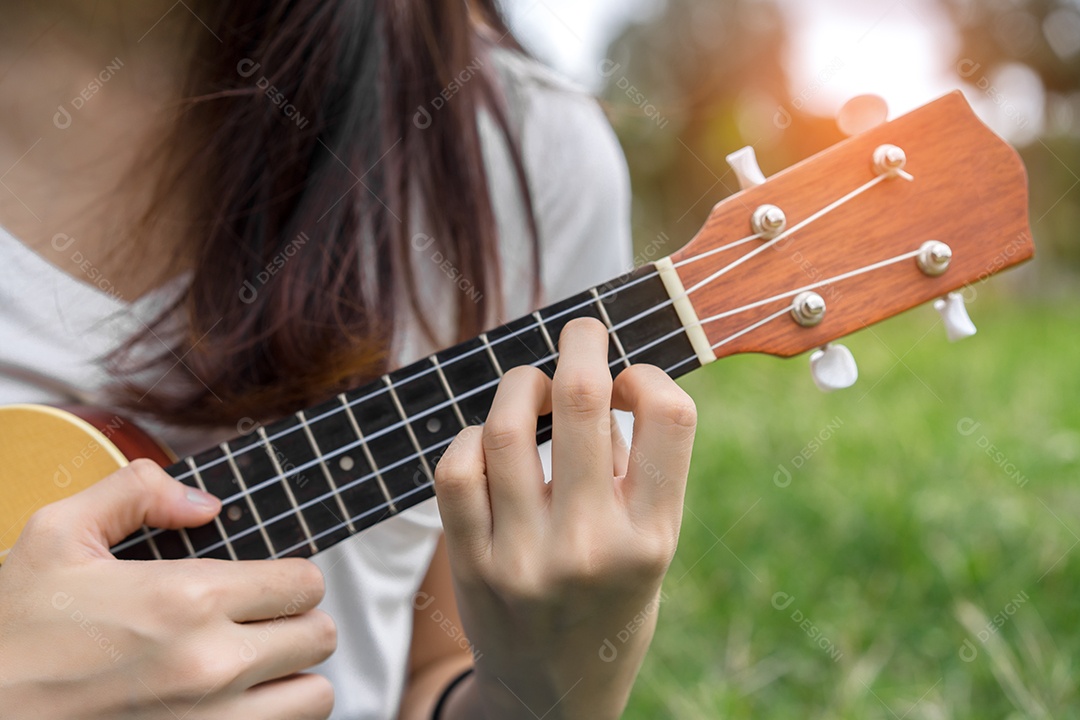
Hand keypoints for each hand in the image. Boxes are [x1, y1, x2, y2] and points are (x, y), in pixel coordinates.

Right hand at [0, 459, 335, 719]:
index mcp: (187, 599)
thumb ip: (134, 493)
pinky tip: (233, 705)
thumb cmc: (13, 632)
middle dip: (296, 623)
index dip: (291, 578)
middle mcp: (211, 665)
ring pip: (315, 696)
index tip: (266, 585)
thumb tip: (204, 503)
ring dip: (292, 679)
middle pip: (320, 636)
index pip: (304, 582)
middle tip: (261, 625)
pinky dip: (269, 719)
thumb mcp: (55, 537)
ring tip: (256, 670)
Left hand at [433, 318, 696, 719]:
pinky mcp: (471, 563)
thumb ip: (631, 468)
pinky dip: (474, 436)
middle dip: (581, 342)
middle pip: (581, 399)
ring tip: (534, 388)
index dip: (649, 375)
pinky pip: (458, 467)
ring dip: (522, 384)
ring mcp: (522, 556)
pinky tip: (491, 442)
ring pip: (507, 423)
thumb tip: (602, 374)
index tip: (633, 378)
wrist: (552, 692)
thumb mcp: (649, 546)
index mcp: (651, 539)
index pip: (669, 416)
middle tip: (583, 332)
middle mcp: (590, 547)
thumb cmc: (611, 600)